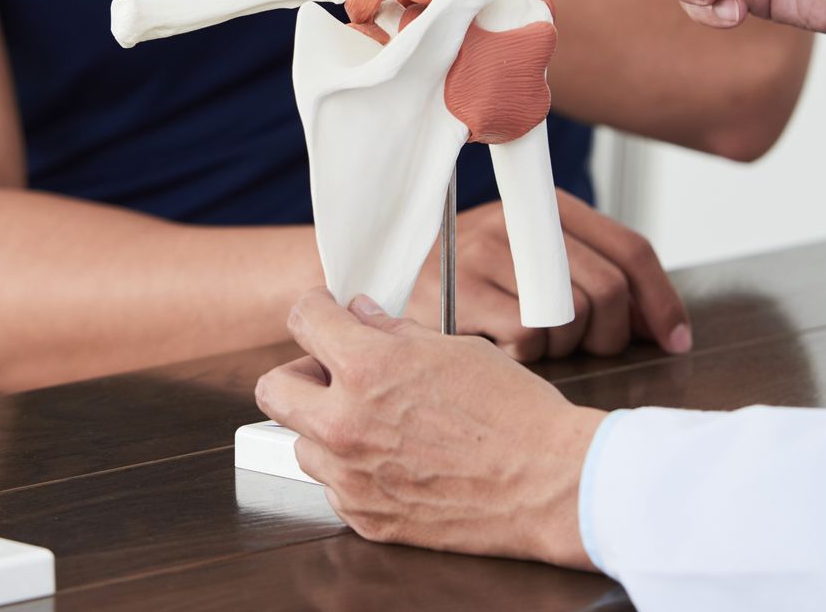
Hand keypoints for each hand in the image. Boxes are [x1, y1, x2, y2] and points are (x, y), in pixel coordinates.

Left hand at [256, 288, 604, 566]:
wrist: (551, 484)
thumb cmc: (514, 415)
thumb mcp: (453, 348)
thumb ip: (392, 331)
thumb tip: (361, 317)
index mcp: (367, 369)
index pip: (302, 320)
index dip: (315, 308)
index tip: (324, 313)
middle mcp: (346, 425)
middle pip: (274, 388)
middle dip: (302, 371)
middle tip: (334, 369)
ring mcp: (351, 478)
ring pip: (302, 442)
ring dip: (326, 426)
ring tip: (374, 420)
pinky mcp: (366, 518)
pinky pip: (333, 487)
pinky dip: (352, 470)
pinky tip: (393, 459)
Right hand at [404, 190, 688, 359]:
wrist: (386, 282)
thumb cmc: (471, 282)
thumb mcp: (530, 260)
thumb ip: (593, 278)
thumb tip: (664, 328)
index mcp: (545, 205)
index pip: (629, 248)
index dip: (661, 300)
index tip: (674, 339)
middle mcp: (517, 220)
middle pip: (608, 289)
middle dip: (613, 334)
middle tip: (590, 348)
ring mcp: (484, 252)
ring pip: (572, 318)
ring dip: (565, 347)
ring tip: (533, 340)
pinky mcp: (459, 291)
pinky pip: (530, 339)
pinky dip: (527, 356)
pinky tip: (501, 345)